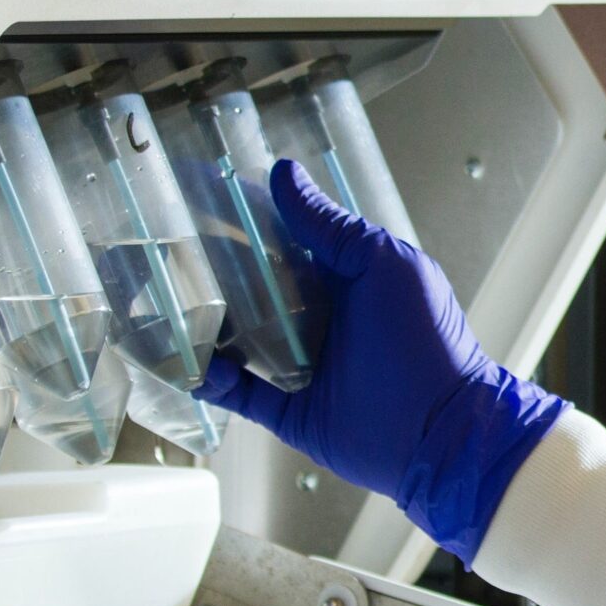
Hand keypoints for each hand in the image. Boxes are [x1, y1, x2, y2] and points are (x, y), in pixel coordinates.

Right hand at [194, 160, 564, 559]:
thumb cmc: (426, 340)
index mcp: (346, 280)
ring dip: (207, 325)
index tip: (202, 196)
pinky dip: (214, 380)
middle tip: (165, 250)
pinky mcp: (293, 411)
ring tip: (165, 305)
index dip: (248, 221)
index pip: (287, 242)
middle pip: (256, 290)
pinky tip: (194, 362)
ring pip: (242, 339)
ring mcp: (306, 366)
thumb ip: (332, 226)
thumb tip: (285, 175)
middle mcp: (324, 320)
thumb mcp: (384, 265)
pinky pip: (241, 394)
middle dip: (215, 273)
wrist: (441, 431)